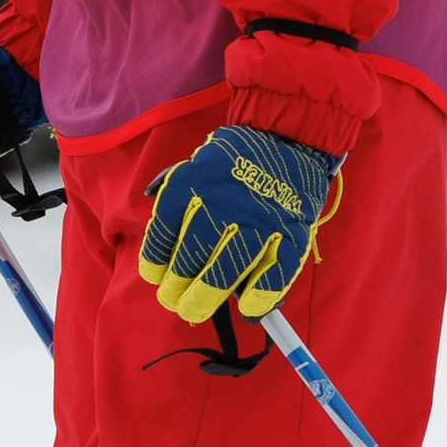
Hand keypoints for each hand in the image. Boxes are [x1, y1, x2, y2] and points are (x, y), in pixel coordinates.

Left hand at [136, 124, 337, 324]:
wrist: (287, 137)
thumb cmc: (232, 161)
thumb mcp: (197, 165)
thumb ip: (178, 200)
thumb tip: (159, 254)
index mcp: (192, 181)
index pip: (165, 230)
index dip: (156, 260)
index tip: (154, 277)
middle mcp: (223, 200)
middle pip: (192, 255)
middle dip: (178, 288)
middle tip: (175, 303)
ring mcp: (259, 217)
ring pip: (227, 268)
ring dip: (207, 296)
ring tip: (194, 309)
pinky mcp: (292, 230)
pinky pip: (275, 271)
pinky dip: (260, 295)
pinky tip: (246, 308)